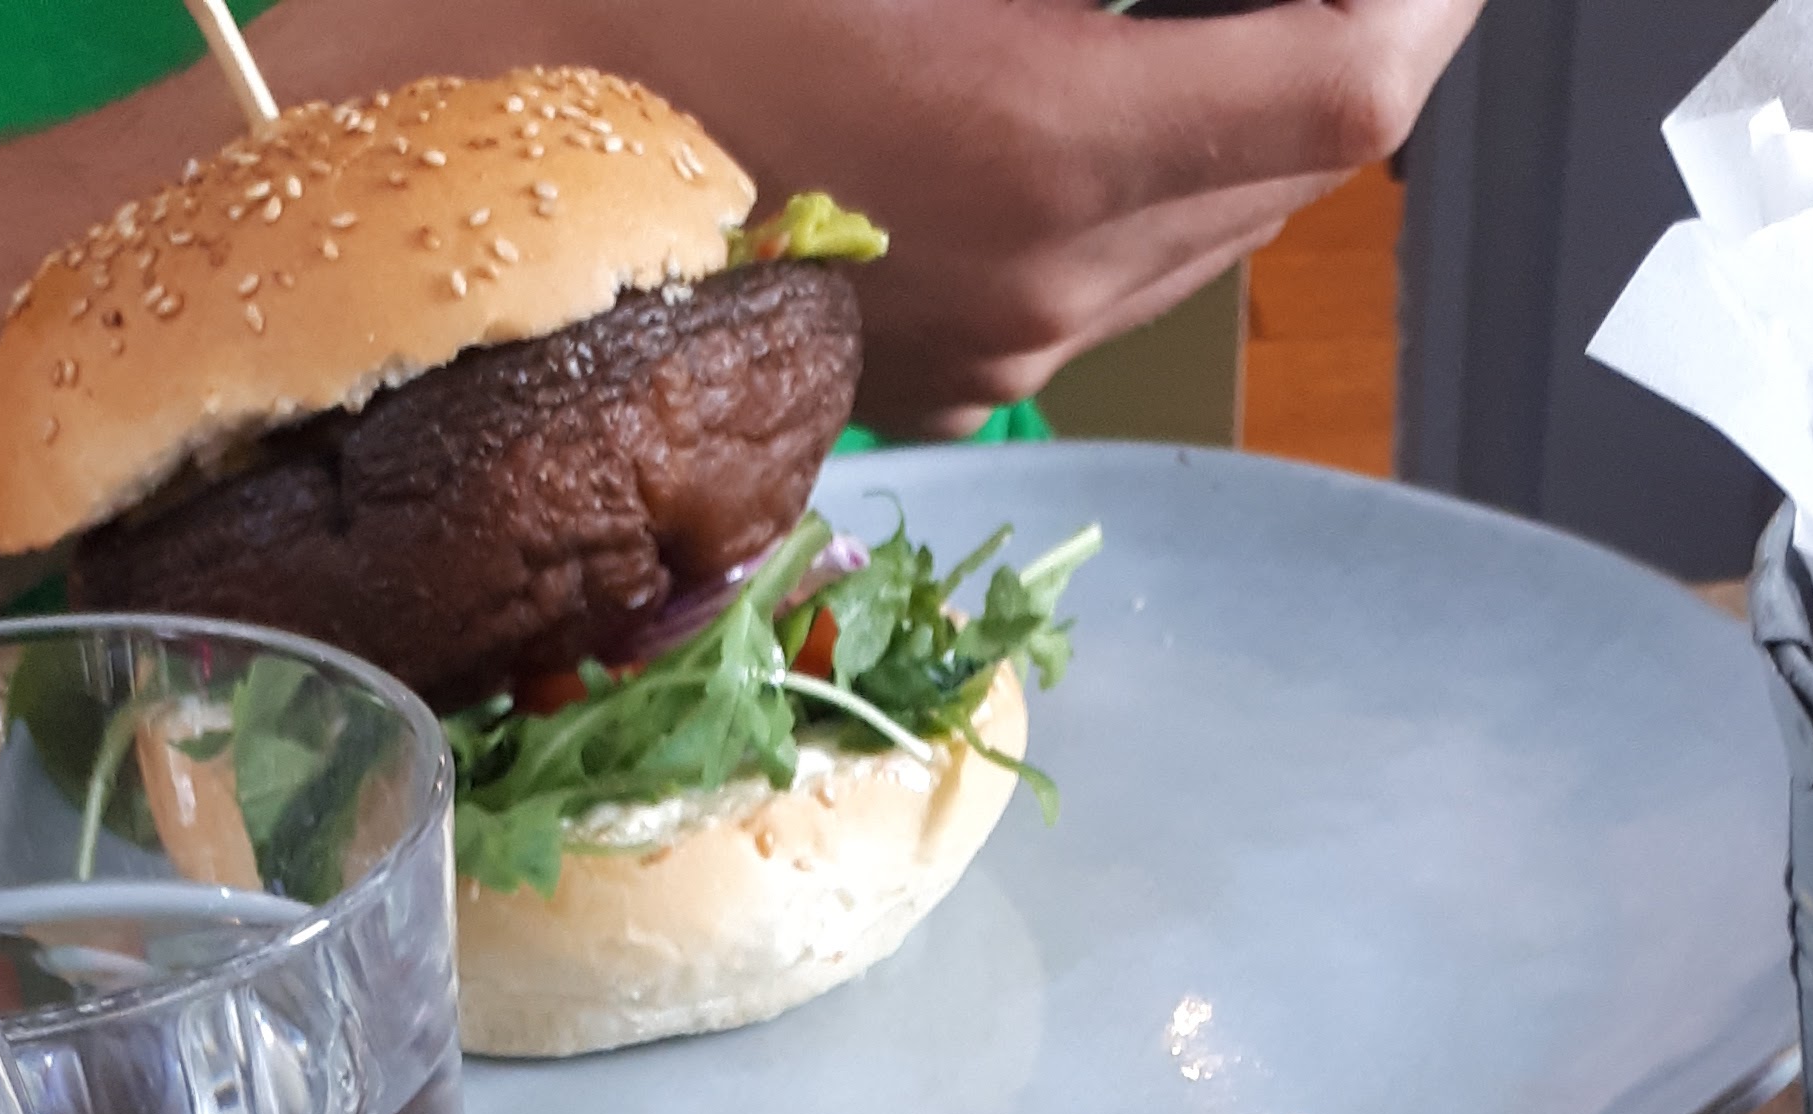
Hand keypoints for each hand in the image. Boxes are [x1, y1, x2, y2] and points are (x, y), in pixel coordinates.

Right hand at [549, 0, 1487, 425]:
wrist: (450, 184)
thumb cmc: (632, 5)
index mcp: (1041, 144)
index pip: (1348, 85)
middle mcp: (1046, 282)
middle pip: (1306, 164)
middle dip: (1362, 32)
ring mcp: (996, 350)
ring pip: (1219, 232)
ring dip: (1264, 107)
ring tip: (1249, 1)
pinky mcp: (940, 378)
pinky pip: (1113, 278)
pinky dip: (1158, 172)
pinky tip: (1112, 76)